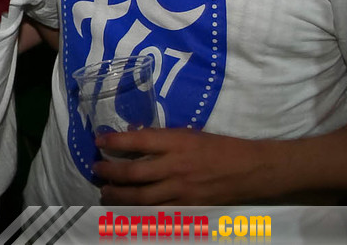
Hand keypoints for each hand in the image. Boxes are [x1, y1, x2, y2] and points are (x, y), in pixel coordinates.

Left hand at [93, 128, 274, 204]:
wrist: (250, 170)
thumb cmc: (218, 147)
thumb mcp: (188, 134)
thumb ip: (161, 138)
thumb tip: (133, 134)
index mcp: (177, 143)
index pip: (138, 140)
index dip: (114, 141)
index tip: (98, 140)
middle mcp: (176, 167)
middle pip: (134, 173)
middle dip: (110, 172)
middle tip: (96, 170)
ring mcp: (181, 190)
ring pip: (141, 198)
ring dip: (119, 196)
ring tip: (105, 193)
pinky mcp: (188, 208)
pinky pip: (157, 212)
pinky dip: (139, 212)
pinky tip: (128, 211)